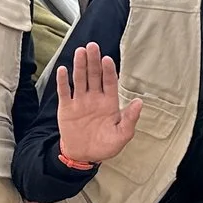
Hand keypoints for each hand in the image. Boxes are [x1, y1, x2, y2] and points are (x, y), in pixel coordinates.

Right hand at [54, 44, 144, 165]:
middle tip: (92, 46)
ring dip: (79, 66)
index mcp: (109, 103)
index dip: (108, 70)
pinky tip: (63, 70)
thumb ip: (130, 119)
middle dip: (93, 61)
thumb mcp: (122, 136)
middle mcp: (95, 98)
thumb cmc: (105, 145)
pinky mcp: (66, 107)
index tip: (107, 59)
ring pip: (80, 79)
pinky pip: (64, 92)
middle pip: (94, 76)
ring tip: (80, 52)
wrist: (83, 155)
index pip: (109, 82)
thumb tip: (139, 102)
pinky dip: (63, 81)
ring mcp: (80, 101)